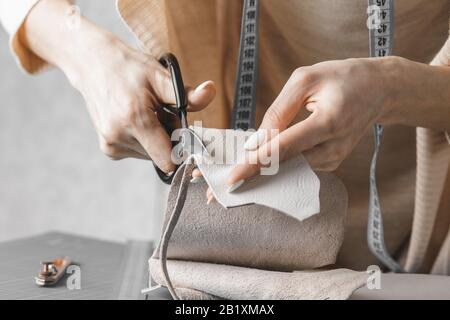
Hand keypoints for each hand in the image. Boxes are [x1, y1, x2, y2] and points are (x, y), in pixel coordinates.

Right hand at [22, 0, 215, 172]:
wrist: (92, 64)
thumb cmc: (129, 68)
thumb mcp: (160, 75)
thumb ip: (186, 93)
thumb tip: (210, 92)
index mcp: (135, 119)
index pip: (168, 159)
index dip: (182, 150)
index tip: (185, 136)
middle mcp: (119, 136)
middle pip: (162, 156)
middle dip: (169, 139)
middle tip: (162, 114)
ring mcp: (111, 144)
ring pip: (151, 155)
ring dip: (156, 139)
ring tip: (146, 114)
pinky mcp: (108, 148)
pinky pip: (138, 152)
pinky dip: (143, 140)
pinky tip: (136, 120)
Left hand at [228, 57, 400, 185]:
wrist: (379, 90)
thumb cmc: (341, 78)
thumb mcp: (305, 80)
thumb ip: (279, 111)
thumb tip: (256, 141)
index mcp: (329, 122)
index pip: (285, 148)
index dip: (257, 164)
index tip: (233, 179)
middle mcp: (334, 147)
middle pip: (285, 167)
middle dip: (252, 176)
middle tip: (219, 188)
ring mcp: (335, 158)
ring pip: (290, 171)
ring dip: (262, 174)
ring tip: (234, 180)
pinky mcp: (332, 162)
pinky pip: (299, 167)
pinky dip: (278, 168)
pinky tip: (259, 167)